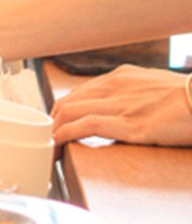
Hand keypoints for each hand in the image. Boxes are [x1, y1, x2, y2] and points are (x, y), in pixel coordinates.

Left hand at [51, 65, 191, 146]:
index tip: (56, 124)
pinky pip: (87, 125)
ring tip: (48, 146)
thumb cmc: (189, 98)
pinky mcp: (132, 125)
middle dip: (53, 121)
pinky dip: (67, 133)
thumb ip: (133, 94)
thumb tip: (124, 108)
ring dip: (54, 130)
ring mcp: (122, 105)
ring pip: (71, 111)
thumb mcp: (154, 87)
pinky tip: (59, 142)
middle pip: (69, 102)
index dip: (63, 110)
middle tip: (47, 138)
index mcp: (121, 77)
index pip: (79, 92)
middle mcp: (115, 86)